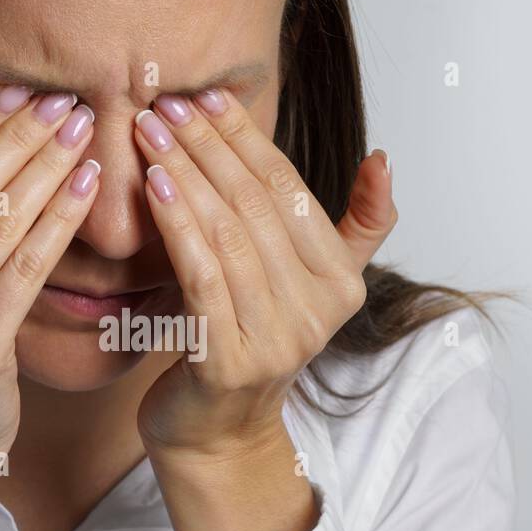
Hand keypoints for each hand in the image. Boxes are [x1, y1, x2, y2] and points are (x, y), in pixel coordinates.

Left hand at [131, 89, 397, 462]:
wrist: (214, 433)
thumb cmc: (247, 344)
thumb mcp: (310, 287)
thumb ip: (354, 227)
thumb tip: (383, 159)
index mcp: (341, 285)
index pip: (291, 191)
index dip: (247, 138)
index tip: (206, 97)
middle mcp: (317, 312)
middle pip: (256, 206)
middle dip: (207, 147)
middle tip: (165, 104)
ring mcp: (276, 339)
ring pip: (228, 234)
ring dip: (184, 174)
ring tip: (148, 132)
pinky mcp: (229, 360)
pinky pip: (200, 274)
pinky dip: (177, 223)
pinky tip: (153, 185)